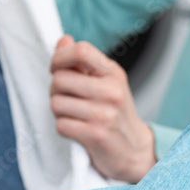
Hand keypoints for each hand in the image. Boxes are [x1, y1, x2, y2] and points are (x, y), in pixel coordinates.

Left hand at [49, 35, 156, 183]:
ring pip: (56, 103)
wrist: (134, 150)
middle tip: (67, 98)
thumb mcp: (105, 83)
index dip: (60, 57)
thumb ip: (82, 62)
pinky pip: (61, 125)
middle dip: (55, 90)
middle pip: (60, 79)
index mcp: (113, 73)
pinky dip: (64, 128)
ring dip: (59, 111)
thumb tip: (63, 40)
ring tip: (74, 115)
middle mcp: (112, 91)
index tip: (56, 68)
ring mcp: (105, 114)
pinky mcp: (96, 135)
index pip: (81, 51)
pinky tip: (78, 129)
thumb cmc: (115, 113)